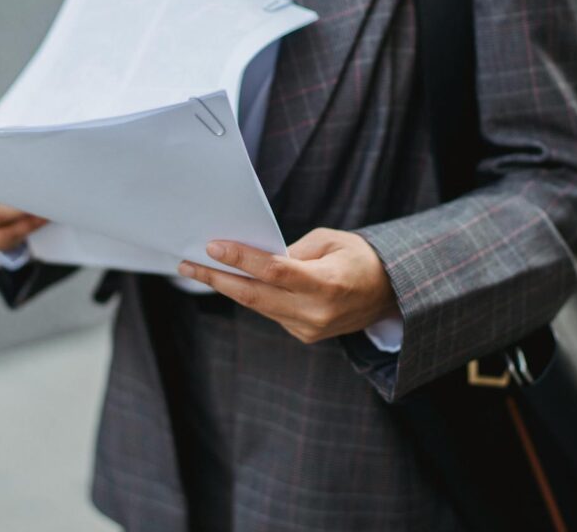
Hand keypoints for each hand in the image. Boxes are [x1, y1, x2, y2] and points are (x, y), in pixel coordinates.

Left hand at [178, 228, 398, 343]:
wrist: (389, 294)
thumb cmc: (358, 258)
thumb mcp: (330, 241)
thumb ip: (291, 251)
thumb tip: (253, 258)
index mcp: (327, 283)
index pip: (274, 272)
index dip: (241, 260)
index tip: (212, 246)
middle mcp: (316, 312)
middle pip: (255, 296)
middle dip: (217, 279)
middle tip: (187, 265)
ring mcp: (309, 328)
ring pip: (259, 306)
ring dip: (228, 288)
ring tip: (200, 269)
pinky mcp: (305, 335)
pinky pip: (271, 312)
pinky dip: (252, 296)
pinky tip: (233, 282)